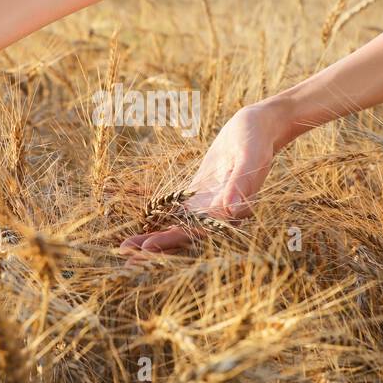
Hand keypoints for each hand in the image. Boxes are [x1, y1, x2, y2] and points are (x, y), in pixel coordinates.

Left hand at [120, 101, 293, 253]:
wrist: (257, 127)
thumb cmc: (255, 139)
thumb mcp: (250, 156)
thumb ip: (241, 184)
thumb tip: (232, 211)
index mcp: (232, 210)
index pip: (198, 231)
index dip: (172, 241)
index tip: (147, 248)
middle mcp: (220, 215)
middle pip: (185, 235)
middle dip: (157, 245)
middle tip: (125, 254)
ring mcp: (209, 207)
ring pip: (179, 226)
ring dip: (154, 237)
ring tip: (126, 247)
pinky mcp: (200, 197)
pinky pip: (178, 212)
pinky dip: (161, 220)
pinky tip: (142, 227)